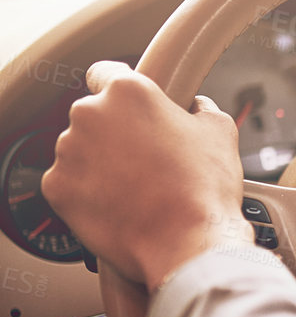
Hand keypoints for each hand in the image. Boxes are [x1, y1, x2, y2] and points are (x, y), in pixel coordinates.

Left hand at [42, 62, 251, 290]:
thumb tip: (195, 108)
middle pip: (92, 115)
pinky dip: (85, 193)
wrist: (186, 244)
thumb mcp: (219, 131)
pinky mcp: (56, 188)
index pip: (105, 72)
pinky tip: (117, 205)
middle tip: (144, 159)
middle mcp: (89, 113)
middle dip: (113, 133)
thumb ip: (200, 108)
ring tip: (134, 189)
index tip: (126, 108)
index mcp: (127, 91)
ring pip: (78, 150)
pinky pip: (67, 183)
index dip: (119, 91)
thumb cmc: (204, 189)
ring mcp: (68, 152)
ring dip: (98, 163)